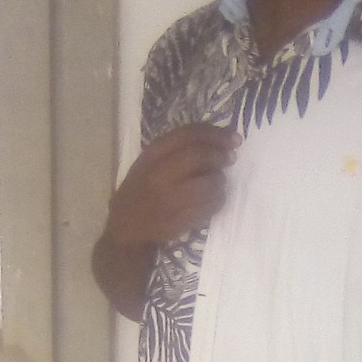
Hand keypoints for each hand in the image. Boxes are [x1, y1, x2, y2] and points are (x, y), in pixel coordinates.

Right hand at [105, 124, 239, 249]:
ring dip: (220, 181)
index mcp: (152, 156)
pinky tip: (214, 199)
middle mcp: (160, 175)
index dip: (215, 134)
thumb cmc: (141, 189)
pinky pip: (211, 207)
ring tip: (217, 182)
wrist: (127, 227)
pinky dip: (218, 200)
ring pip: (210, 184)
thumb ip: (177, 149)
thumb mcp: (149, 162)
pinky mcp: (181, 220)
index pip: (188, 136)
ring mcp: (170, 200)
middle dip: (221, 155)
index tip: (233, 137)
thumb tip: (219, 139)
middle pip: (199, 157)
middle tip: (231, 157)